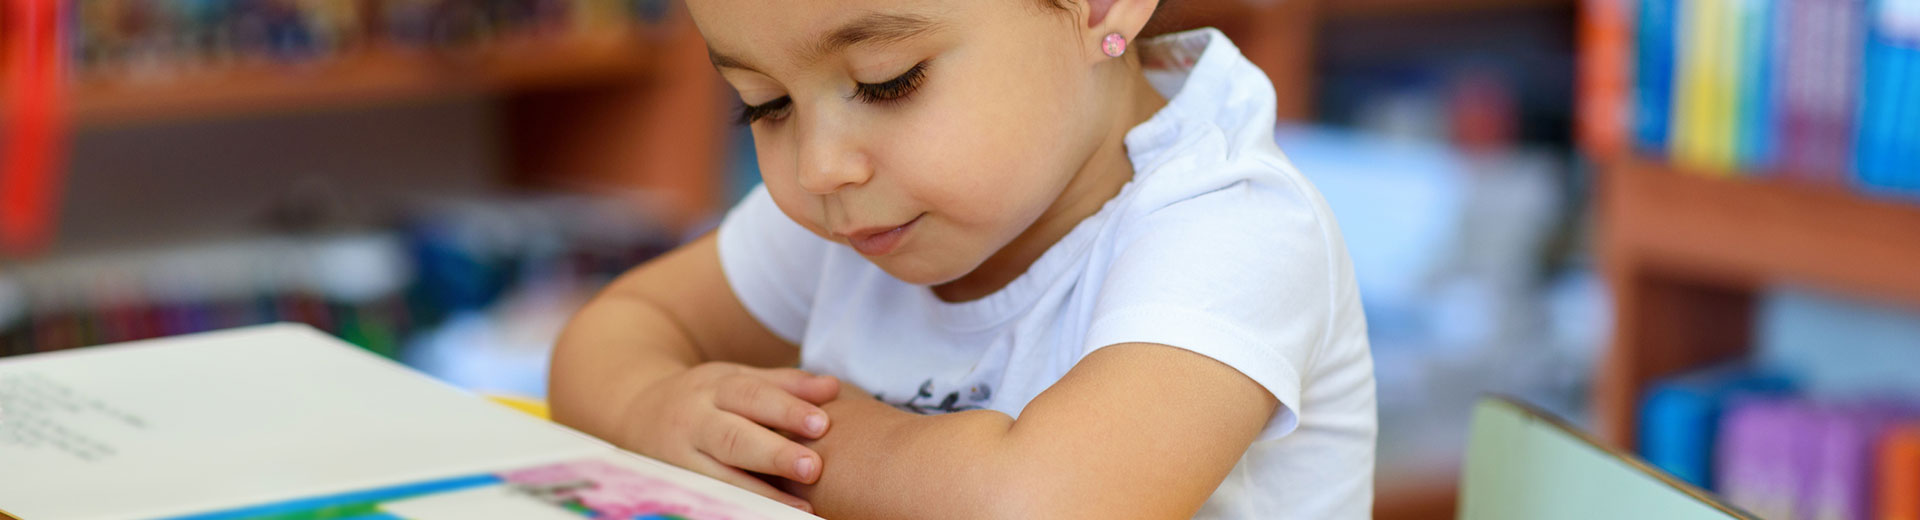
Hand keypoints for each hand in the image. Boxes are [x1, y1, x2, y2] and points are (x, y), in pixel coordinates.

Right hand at [613, 362, 839, 511]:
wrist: (632, 412)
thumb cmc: (704, 399)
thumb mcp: (736, 380)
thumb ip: (784, 385)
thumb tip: (833, 388)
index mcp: (713, 388)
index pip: (751, 396)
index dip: (786, 409)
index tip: (822, 424)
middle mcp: (693, 422)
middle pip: (732, 438)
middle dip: (773, 454)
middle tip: (813, 467)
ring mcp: (678, 459)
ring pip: (717, 478)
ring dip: (760, 495)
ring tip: (800, 509)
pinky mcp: (673, 486)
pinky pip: (707, 500)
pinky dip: (736, 509)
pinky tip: (767, 519)